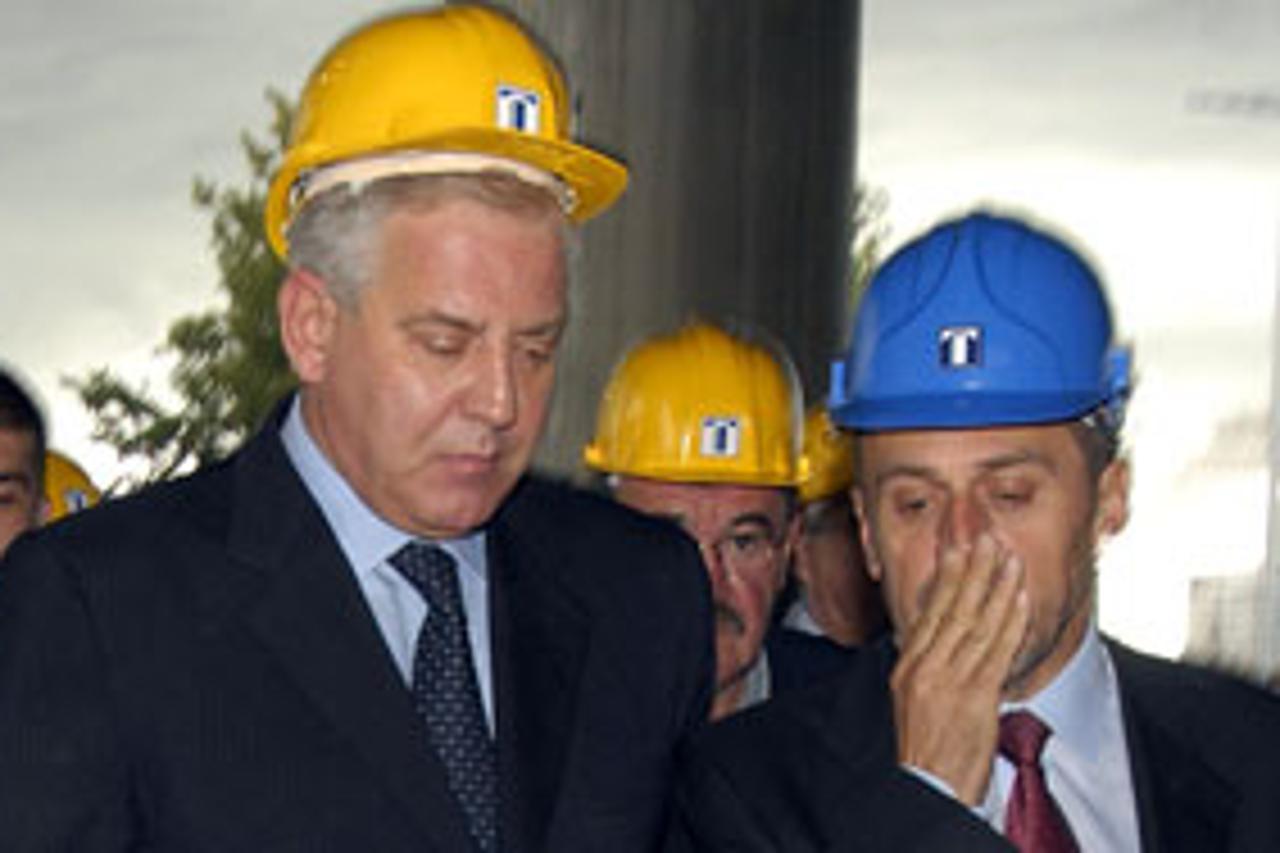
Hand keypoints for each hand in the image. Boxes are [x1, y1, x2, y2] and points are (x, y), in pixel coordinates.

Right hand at [890, 533, 1028, 804]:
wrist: (926, 790)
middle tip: (985, 539)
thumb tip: (941, 641)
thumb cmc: (925, 756)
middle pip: (951, 610)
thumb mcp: (913, 704)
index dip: (945, 580)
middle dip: (971, 571)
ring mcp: (950, 682)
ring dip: (995, 587)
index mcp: (907, 668)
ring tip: (1008, 558)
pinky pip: (996, 652)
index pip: (928, 614)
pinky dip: (1009, 622)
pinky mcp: (976, 698)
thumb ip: (927, 669)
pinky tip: (1018, 599)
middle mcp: (925, 669)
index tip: (956, 551)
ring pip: (976, 624)